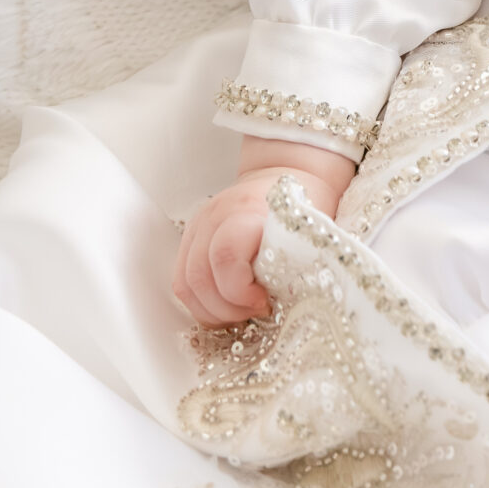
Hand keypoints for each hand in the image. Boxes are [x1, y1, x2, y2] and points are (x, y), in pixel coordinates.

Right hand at [172, 139, 353, 326]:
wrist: (279, 174)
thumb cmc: (298, 207)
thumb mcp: (305, 229)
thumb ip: (296, 262)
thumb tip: (294, 305)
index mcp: (248, 210)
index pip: (225, 255)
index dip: (240, 291)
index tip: (264, 303)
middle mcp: (215, 216)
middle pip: (200, 277)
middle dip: (227, 308)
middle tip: (255, 313)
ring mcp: (197, 228)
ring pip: (186, 285)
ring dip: (213, 311)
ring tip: (242, 313)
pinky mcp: (189, 241)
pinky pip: (183, 283)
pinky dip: (202, 304)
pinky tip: (226, 308)